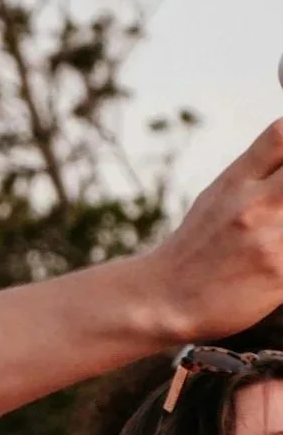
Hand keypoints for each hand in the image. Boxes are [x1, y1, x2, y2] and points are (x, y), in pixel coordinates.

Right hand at [149, 120, 282, 339]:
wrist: (163, 298)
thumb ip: (258, 175)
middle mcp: (254, 205)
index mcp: (236, 182)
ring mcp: (270, 239)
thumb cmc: (195, 248)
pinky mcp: (280, 273)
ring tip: (278, 232)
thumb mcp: (218, 198)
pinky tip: (277, 262)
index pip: (281, 135)